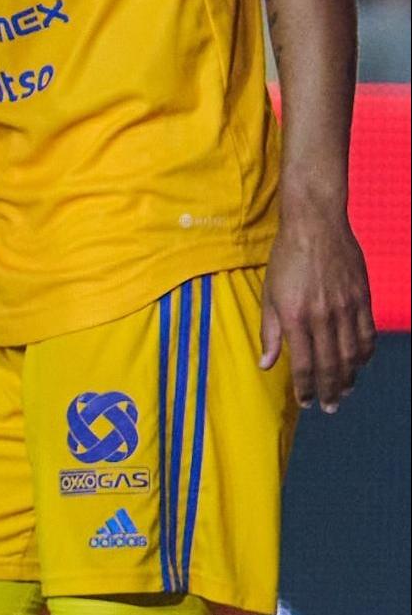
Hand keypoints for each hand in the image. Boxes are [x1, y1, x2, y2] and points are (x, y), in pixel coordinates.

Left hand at [260, 207, 374, 409]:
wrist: (315, 225)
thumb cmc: (286, 258)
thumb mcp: (269, 293)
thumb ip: (268, 331)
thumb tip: (265, 364)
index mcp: (295, 316)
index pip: (303, 364)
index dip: (305, 387)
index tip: (306, 402)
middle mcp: (322, 316)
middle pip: (330, 365)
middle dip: (329, 390)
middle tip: (330, 407)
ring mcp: (346, 308)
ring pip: (351, 354)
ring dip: (349, 377)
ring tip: (344, 391)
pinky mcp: (362, 298)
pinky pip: (367, 334)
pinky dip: (364, 354)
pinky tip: (359, 363)